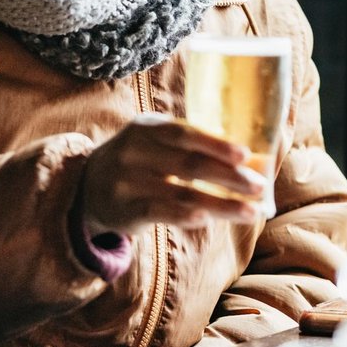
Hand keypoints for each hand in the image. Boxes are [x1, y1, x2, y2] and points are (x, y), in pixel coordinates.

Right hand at [82, 114, 265, 235]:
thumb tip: (254, 161)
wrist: (87, 187)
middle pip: (188, 164)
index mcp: (147, 127)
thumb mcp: (156, 144)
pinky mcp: (125, 210)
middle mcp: (134, 151)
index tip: (246, 154)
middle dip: (229, 176)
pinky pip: (161, 213)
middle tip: (259, 187)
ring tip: (250, 212)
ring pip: (181, 193)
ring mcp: (127, 181)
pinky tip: (209, 219)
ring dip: (221, 204)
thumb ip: (195, 148)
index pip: (184, 133)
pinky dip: (186, 216)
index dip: (216, 143)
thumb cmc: (140, 161)